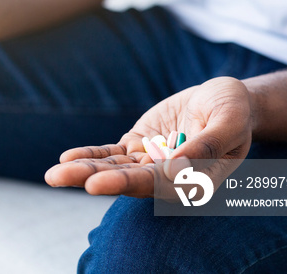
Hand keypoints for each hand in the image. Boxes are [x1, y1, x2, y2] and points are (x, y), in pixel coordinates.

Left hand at [45, 77, 254, 197]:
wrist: (225, 100)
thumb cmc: (234, 111)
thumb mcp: (229, 121)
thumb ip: (208, 145)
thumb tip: (177, 167)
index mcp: (193, 181)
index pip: (155, 186)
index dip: (125, 184)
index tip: (96, 184)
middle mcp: (166, 178)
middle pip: (126, 180)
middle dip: (92, 179)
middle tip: (58, 177)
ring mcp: (149, 162)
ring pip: (113, 168)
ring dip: (83, 170)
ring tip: (53, 174)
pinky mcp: (138, 146)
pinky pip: (111, 153)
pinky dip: (91, 156)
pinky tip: (68, 158)